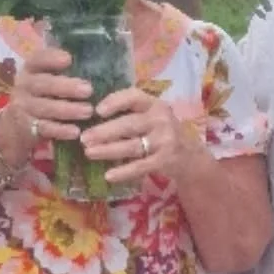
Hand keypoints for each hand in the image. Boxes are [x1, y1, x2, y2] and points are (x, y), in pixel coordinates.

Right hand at [0, 48, 94, 167]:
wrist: (17, 125)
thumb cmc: (45, 97)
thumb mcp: (50, 81)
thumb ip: (69, 73)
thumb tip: (104, 65)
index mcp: (31, 69)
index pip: (37, 59)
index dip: (51, 58)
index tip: (69, 59)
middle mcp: (24, 85)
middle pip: (43, 84)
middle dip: (66, 87)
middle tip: (88, 90)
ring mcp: (23, 106)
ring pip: (44, 107)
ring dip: (67, 110)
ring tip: (88, 111)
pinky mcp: (26, 127)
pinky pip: (44, 128)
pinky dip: (60, 130)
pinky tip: (76, 132)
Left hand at [80, 87, 200, 185]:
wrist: (189, 155)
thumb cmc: (160, 131)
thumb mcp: (150, 115)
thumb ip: (128, 112)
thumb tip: (89, 114)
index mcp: (154, 104)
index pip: (133, 97)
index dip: (114, 102)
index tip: (97, 111)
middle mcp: (161, 120)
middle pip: (128, 125)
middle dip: (104, 132)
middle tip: (83, 138)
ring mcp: (165, 141)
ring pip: (132, 146)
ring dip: (108, 150)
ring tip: (89, 153)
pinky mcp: (166, 160)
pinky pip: (141, 166)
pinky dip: (124, 172)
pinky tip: (109, 176)